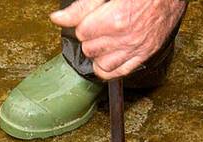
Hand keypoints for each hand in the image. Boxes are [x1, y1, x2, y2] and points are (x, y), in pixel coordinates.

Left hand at [50, 0, 185, 80]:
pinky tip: (107, 58)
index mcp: (115, 19)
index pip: (81, 32)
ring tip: (102, 41)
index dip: (82, 23)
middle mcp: (125, 38)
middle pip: (89, 49)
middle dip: (89, 38)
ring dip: (97, 54)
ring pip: (101, 65)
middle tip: (97, 27)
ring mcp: (136, 49)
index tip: (89, 18)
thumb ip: (82, 7)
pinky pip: (119, 72)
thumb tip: (58, 19)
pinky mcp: (144, 55)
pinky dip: (109, 68)